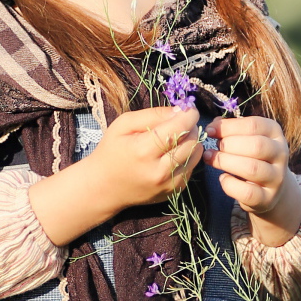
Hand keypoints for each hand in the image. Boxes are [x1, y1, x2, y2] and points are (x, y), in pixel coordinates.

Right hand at [85, 105, 203, 209]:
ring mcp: (168, 184)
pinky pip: (192, 167)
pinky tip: (171, 154)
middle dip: (191, 127)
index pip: (180, 127)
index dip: (189, 114)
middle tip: (180, 123)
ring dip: (192, 141)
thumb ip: (153, 114)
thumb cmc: (111, 151)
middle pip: (192, 141)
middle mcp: (159, 170)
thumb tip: (180, 110)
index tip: (188, 109)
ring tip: (176, 138)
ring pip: (196, 154)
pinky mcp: (174, 192)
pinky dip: (187, 157)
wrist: (103, 187)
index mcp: (143, 150)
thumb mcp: (124, 124)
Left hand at [204, 115, 300, 245]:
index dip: (228, 127)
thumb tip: (213, 124)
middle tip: (213, 148)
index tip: (210, 130)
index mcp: (275, 133)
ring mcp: (276, 178)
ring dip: (226, 162)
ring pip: (252, 168)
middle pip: (256, 146)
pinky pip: (247, 192)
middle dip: (229, 145)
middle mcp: (281, 154)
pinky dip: (230, 184)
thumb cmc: (252, 157)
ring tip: (210, 159)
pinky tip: (223, 178)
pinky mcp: (267, 198)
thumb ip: (231, 130)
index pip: (254, 125)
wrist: (269, 189)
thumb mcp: (246, 139)